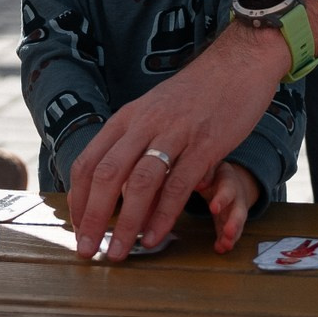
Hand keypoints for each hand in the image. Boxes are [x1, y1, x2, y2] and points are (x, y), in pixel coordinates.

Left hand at [69, 22, 290, 261]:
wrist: (239, 62)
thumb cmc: (198, 93)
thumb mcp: (156, 110)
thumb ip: (135, 141)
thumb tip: (115, 183)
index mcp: (128, 118)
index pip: (89, 162)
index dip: (78, 199)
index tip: (78, 228)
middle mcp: (145, 124)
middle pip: (106, 175)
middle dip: (92, 218)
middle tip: (86, 251)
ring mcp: (175, 133)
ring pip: (139, 183)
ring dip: (124, 223)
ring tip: (118, 254)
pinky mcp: (206, 143)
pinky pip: (178, 185)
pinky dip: (163, 215)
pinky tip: (154, 237)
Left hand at [203, 161, 261, 253]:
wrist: (227, 178)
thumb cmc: (213, 173)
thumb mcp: (208, 168)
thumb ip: (203, 174)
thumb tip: (197, 183)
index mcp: (227, 179)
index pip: (226, 187)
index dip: (221, 198)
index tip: (214, 208)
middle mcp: (235, 195)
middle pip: (238, 209)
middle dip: (234, 221)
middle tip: (228, 232)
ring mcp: (235, 209)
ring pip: (237, 221)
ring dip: (232, 234)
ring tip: (226, 245)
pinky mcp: (231, 221)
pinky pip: (231, 232)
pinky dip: (226, 240)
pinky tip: (220, 248)